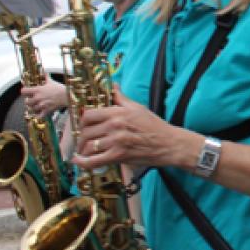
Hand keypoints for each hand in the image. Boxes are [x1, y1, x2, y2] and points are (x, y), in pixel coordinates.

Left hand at [22, 80, 68, 116]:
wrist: (67, 96)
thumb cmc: (60, 88)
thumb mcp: (51, 81)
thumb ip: (46, 77)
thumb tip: (44, 71)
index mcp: (38, 90)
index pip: (23, 91)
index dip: (24, 92)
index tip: (26, 92)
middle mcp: (38, 97)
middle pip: (27, 102)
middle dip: (29, 102)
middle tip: (32, 101)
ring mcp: (42, 104)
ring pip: (32, 109)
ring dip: (34, 108)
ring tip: (37, 106)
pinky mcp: (46, 110)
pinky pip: (39, 115)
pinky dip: (39, 116)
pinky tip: (40, 114)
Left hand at [75, 88, 197, 170]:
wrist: (170, 144)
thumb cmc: (156, 127)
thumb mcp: (138, 108)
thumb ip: (121, 98)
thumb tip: (113, 86)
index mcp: (118, 113)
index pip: (89, 115)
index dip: (81, 121)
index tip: (82, 125)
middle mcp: (115, 126)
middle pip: (86, 131)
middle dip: (81, 137)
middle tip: (83, 140)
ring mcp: (116, 141)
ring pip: (88, 146)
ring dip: (82, 150)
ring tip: (83, 152)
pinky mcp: (119, 156)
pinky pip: (94, 161)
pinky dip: (83, 162)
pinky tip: (80, 161)